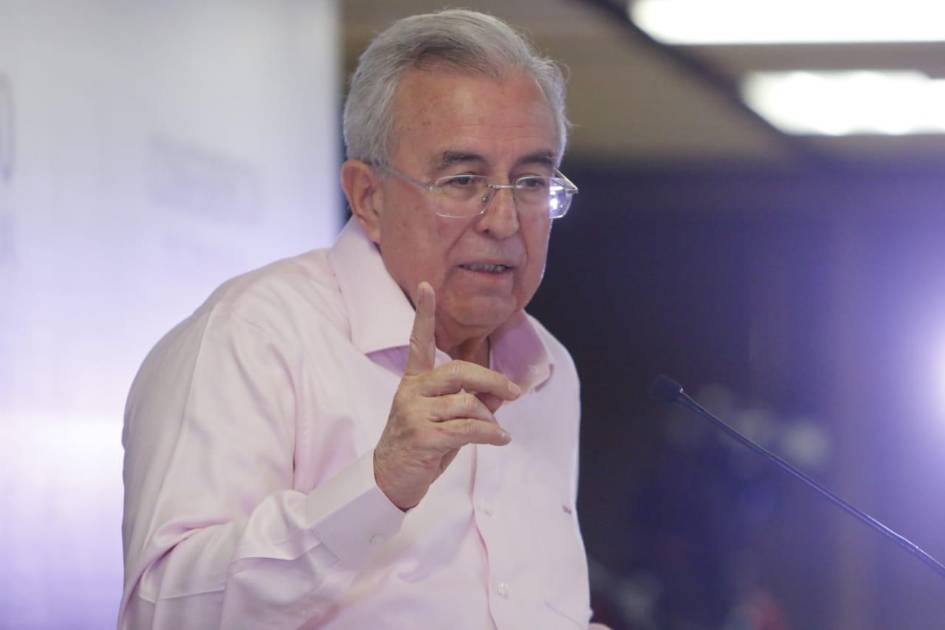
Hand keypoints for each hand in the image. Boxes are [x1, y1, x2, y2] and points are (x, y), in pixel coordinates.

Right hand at [373, 282, 519, 509]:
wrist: (391, 479)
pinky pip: (467, 429)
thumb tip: (502, 393)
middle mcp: (411, 391)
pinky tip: (500, 439)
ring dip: (489, 419)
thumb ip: (470, 400)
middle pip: (459, 371)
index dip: (423, 313)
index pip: (418, 341)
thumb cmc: (422, 444)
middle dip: (491, 379)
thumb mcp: (446, 418)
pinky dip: (490, 434)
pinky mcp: (421, 436)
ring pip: (467, 403)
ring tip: (495, 431)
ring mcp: (414, 413)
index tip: (427, 286)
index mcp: (414, 380)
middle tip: (513, 392)